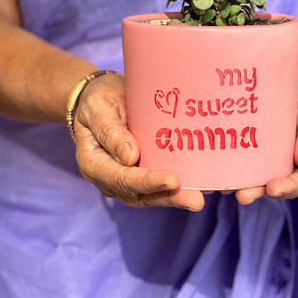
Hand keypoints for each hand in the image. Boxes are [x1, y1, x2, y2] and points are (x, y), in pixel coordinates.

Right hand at [73, 73, 204, 210]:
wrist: (103, 98)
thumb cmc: (98, 99)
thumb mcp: (97, 107)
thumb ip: (109, 130)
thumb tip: (129, 157)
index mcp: (93, 163)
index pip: (121, 178)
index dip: (147, 182)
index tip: (172, 180)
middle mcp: (110, 178)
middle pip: (140, 194)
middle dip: (169, 198)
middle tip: (196, 200)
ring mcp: (128, 178)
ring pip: (153, 194)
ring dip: (178, 198)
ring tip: (202, 197)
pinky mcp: (144, 172)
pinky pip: (161, 184)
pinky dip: (181, 187)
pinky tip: (204, 185)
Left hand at [235, 82, 297, 203]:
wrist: (279, 87)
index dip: (292, 187)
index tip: (274, 187)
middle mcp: (293, 169)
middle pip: (281, 189)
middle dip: (262, 192)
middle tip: (244, 195)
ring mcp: (272, 168)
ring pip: (261, 185)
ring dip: (246, 190)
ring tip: (231, 191)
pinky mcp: (253, 161)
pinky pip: (244, 173)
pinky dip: (234, 178)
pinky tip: (222, 182)